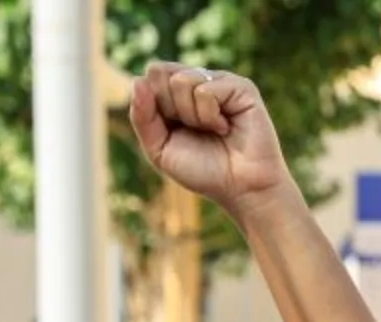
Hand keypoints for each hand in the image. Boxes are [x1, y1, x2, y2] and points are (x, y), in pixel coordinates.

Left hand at [129, 62, 294, 217]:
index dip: (153, 105)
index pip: (150, 76)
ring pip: (181, 80)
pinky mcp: (241, 87)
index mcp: (177, 92)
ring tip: (213, 130)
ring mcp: (220, 82)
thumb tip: (138, 80)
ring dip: (192, 116)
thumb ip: (142, 116)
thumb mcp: (160, 149)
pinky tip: (226, 128)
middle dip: (170, 108)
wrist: (241, 189)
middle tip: (195, 130)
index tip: (175, 129)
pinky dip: (210, 117)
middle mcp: (198, 81)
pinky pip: (205, 91)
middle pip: (160, 72)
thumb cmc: (204, 171)